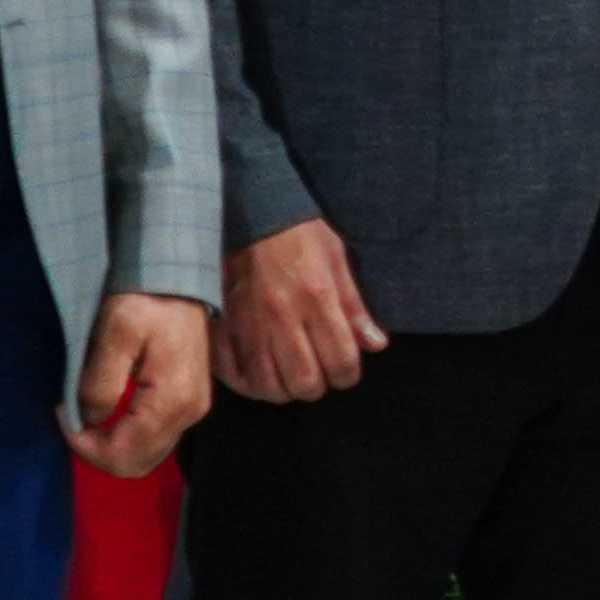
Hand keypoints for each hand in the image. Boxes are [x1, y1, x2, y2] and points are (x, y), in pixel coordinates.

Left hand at [66, 291, 210, 473]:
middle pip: (138, 463)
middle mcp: (189, 414)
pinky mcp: (190, 402)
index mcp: (171, 402)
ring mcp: (193, 410)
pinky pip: (156, 438)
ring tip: (88, 414)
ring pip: (147, 454)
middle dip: (98, 451)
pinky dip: (128, 436)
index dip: (85, 446)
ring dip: (113, 445)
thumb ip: (99, 385)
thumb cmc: (145, 301)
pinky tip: (110, 411)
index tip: (62, 413)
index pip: (123, 454)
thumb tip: (90, 420)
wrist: (178, 277)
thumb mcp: (114, 335)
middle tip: (72, 419)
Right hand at [217, 216, 382, 406]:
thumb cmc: (299, 234)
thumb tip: (375, 345)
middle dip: (318, 386)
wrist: (250, 211)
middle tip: (318, 373)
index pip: (341, 361)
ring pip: (268, 385)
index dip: (348, 375)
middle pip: (304, 382)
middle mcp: (282, 316)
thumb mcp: (337, 260)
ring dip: (283, 389)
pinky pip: (233, 373)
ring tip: (290, 375)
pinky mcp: (224, 324)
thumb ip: (355, 308)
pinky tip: (259, 375)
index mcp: (317, 298)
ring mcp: (249, 323)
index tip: (346, 368)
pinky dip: (248, 383)